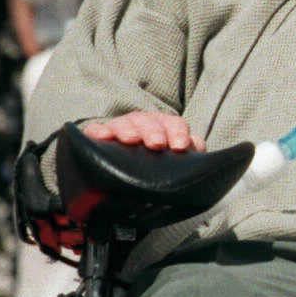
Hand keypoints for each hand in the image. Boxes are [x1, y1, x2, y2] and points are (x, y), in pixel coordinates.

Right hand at [81, 111, 203, 152]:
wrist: (121, 174)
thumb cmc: (154, 164)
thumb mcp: (173, 160)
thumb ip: (189, 155)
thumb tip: (199, 153)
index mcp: (164, 127)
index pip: (175, 124)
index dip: (178, 132)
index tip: (180, 147)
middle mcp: (143, 124)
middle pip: (149, 122)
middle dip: (154, 131)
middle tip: (157, 144)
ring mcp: (120, 128)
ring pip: (125, 123)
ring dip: (129, 129)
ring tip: (131, 139)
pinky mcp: (99, 136)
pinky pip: (96, 131)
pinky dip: (99, 132)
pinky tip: (103, 137)